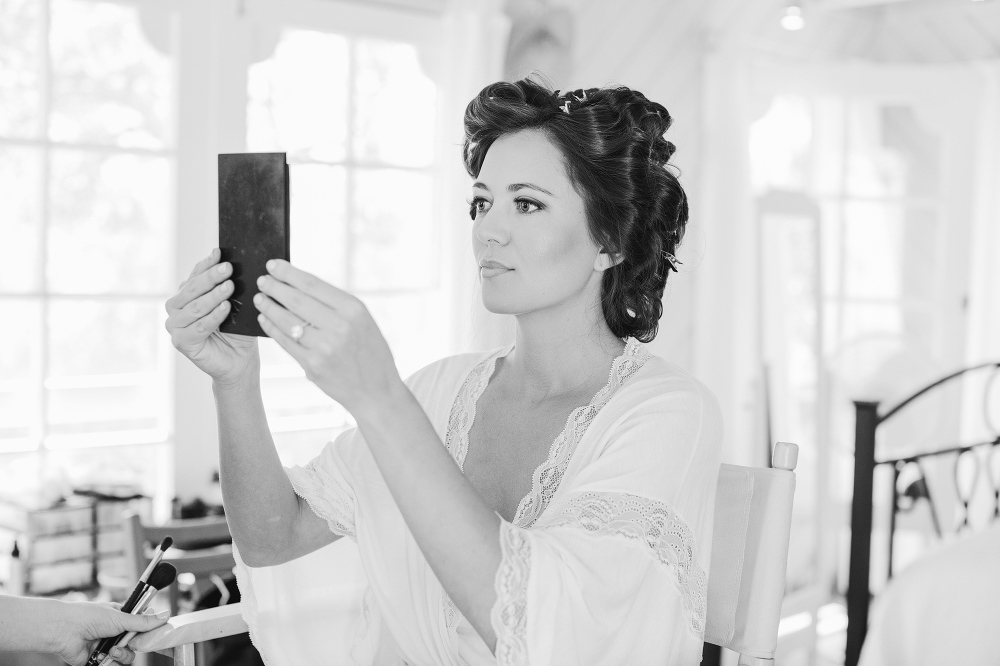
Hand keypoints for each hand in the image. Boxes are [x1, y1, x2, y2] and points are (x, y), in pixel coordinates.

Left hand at [50, 602, 167, 665]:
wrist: (65, 630)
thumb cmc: (89, 617)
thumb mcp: (121, 617)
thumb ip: (143, 621)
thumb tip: (166, 615)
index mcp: (120, 618)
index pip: (141, 626)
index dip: (147, 631)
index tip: (151, 633)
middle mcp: (114, 632)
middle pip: (136, 644)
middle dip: (133, 645)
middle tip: (127, 642)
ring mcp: (106, 647)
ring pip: (126, 656)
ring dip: (122, 655)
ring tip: (112, 651)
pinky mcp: (98, 660)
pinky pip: (113, 665)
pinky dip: (110, 663)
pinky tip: (104, 657)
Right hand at [165, 248, 259, 387]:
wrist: (240, 360)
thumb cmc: (237, 330)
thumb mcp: (235, 304)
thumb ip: (228, 287)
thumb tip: (233, 264)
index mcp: (186, 295)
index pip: (195, 275)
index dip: (207, 264)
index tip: (219, 253)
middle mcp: (176, 308)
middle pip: (193, 289)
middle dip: (211, 277)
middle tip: (228, 268)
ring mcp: (175, 325)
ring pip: (195, 307)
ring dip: (213, 296)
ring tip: (230, 287)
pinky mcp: (181, 342)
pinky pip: (198, 327)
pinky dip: (213, 316)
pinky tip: (226, 308)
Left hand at [253, 259, 401, 410]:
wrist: (377, 392)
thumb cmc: (370, 353)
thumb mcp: (363, 321)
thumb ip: (336, 305)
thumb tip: (301, 285)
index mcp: (354, 310)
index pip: (313, 284)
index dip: (289, 273)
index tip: (274, 265)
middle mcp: (340, 326)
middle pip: (296, 300)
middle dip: (274, 287)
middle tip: (262, 280)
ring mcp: (324, 347)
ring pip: (287, 321)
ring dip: (269, 307)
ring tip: (260, 299)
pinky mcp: (312, 365)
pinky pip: (285, 342)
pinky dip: (272, 328)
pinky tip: (265, 319)